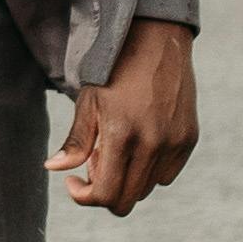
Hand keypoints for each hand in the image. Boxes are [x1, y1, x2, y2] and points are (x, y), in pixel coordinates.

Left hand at [56, 14, 195, 216]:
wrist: (157, 41)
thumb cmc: (115, 69)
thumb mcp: (88, 102)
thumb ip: (76, 142)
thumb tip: (54, 169)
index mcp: (121, 135)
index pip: (105, 194)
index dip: (84, 196)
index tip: (74, 181)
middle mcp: (152, 144)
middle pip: (127, 200)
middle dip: (105, 192)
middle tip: (95, 163)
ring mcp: (174, 143)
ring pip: (147, 189)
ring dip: (128, 179)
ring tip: (118, 148)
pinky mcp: (189, 139)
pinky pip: (167, 174)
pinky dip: (150, 169)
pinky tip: (140, 142)